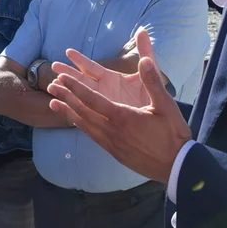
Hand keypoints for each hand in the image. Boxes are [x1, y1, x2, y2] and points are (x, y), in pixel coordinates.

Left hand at [47, 28, 189, 182]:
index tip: (62, 77)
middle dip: (65, 97)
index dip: (75, 87)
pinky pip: (91, 135)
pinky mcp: (113, 151)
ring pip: (84, 125)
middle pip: (82, 111)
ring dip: (68, 112)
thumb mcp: (166, 106)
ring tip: (53, 103)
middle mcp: (111, 130)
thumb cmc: (173, 135)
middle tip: (50, 85)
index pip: (92, 99)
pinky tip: (75, 121)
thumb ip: (153, 82)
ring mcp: (111, 143)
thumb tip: (144, 60)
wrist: (176, 167)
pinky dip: (79, 125)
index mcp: (122, 116)